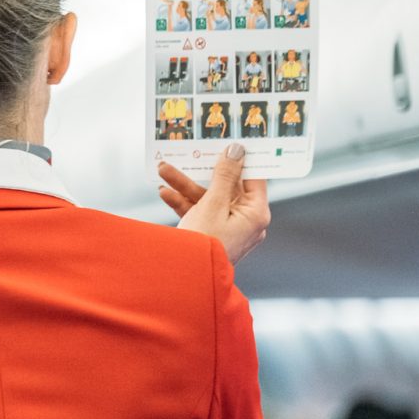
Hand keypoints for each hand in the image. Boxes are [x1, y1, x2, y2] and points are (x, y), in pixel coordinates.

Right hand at [157, 145, 269, 263]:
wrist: (183, 277)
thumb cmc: (203, 243)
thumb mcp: (212, 203)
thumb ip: (224, 175)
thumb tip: (237, 150)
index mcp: (255, 214)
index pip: (253, 178)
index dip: (241, 159)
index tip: (230, 141)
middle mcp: (245, 220)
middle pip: (225, 187)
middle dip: (201, 172)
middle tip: (191, 153)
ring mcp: (227, 227)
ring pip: (208, 198)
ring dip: (184, 185)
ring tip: (163, 170)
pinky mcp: (211, 233)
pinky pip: (199, 212)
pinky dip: (183, 202)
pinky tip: (164, 192)